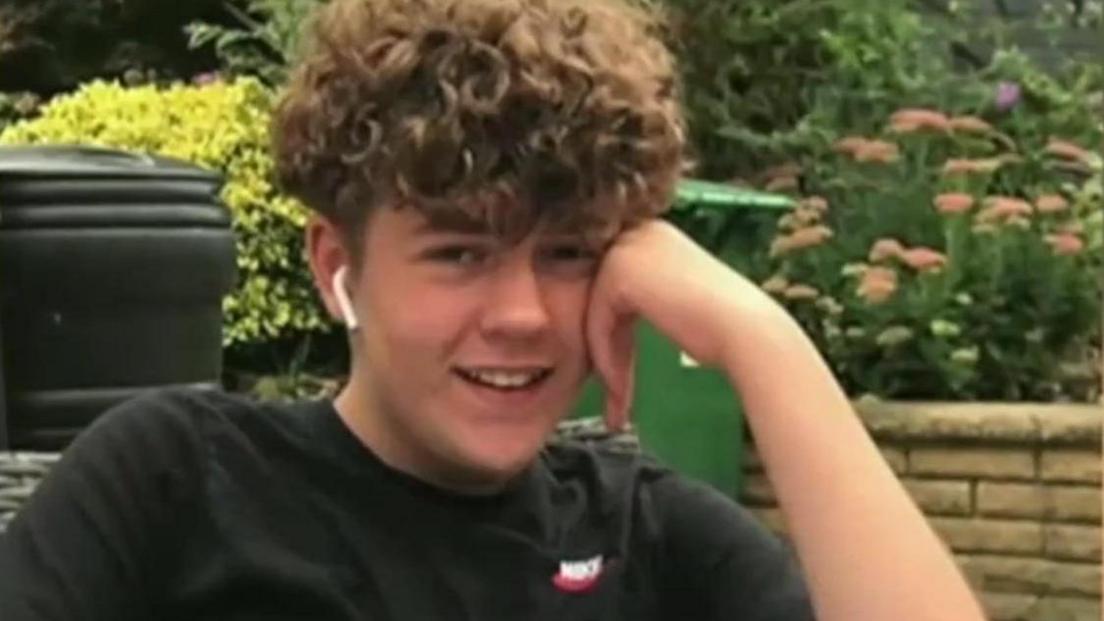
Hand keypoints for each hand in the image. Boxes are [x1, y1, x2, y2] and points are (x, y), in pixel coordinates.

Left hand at [585, 220, 778, 429]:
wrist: (745, 329)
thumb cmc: (723, 325)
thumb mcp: (677, 297)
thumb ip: (646, 295)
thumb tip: (613, 315)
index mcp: (654, 232)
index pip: (614, 285)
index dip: (613, 330)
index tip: (620, 371)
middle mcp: (638, 231)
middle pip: (601, 297)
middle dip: (605, 344)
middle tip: (615, 389)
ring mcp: (626, 247)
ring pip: (595, 310)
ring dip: (605, 356)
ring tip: (618, 397)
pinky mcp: (617, 271)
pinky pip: (596, 319)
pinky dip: (605, 355)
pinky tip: (619, 387)